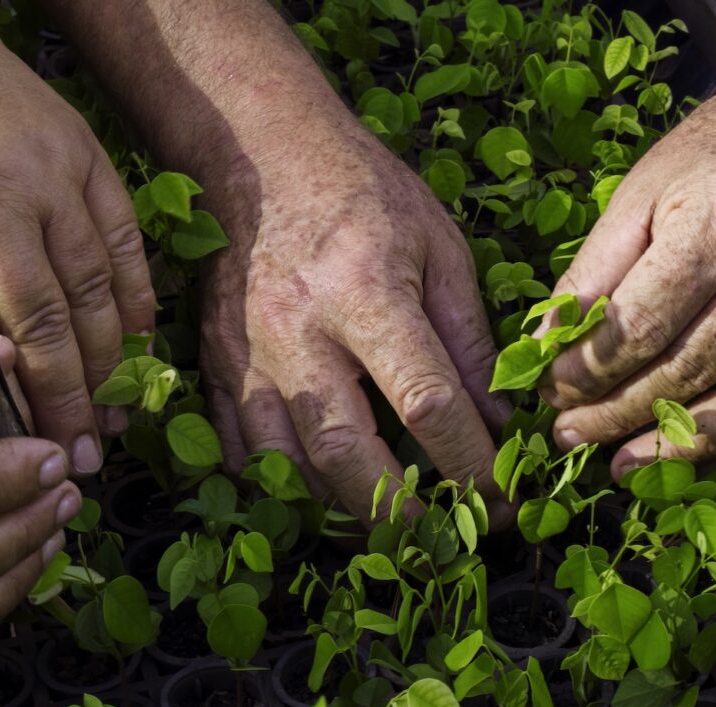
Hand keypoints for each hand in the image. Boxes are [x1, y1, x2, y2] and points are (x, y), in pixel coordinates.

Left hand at [0, 0, 154, 474]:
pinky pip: (124, 242)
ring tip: (106, 415)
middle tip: (78, 457)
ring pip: (93, 289)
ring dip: (105, 362)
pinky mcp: (85, 155)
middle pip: (42, 323)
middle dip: (65, 400)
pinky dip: (134, 298)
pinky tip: (132, 343)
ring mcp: (49, 175)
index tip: (11, 456)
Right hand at [195, 114, 507, 518]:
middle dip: (401, 513)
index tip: (501, 499)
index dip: (470, 464)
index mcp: (365, 294)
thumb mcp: (440, 249)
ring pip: (288, 466)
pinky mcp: (214, 367)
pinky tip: (327, 499)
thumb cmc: (365, 197)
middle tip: (447, 539)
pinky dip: (286, 488)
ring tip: (394, 531)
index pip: (426, 403)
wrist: (260, 157)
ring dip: (344, 512)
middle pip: (346, 453)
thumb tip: (499, 423)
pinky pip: (243, 453)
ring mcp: (246, 356)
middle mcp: (298, 333)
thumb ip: (470, 340)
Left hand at [540, 21, 715, 476]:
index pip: (641, 327)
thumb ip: (595, 269)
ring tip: (625, 467)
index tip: (550, 394)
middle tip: (571, 438)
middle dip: (618, 416)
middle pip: (687, 371)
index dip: (587, 373)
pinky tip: (697, 461)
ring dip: (677, 449)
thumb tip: (546, 349)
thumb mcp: (646, 185)